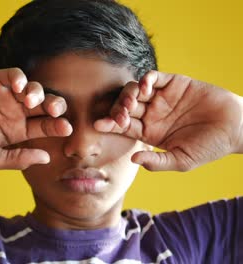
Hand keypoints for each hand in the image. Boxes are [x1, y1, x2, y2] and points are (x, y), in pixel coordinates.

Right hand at [0, 68, 71, 170]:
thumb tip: (47, 158)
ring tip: (30, 100)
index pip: (44, 126)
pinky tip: (19, 86)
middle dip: (55, 106)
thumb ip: (18, 158)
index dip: (57, 126)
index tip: (66, 128)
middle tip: (56, 110)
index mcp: (19, 131)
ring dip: (37, 92)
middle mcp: (16, 112)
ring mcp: (5, 95)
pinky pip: (13, 75)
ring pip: (33, 88)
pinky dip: (20, 77)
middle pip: (44, 105)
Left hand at [94, 70, 242, 170]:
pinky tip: (145, 89)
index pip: (123, 126)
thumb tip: (133, 160)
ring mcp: (161, 97)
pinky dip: (146, 80)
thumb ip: (157, 162)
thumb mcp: (181, 160)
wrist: (236, 128)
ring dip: (128, 95)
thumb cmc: (209, 148)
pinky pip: (153, 77)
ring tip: (132, 103)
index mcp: (148, 131)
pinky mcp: (174, 83)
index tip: (99, 125)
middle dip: (118, 109)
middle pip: (124, 106)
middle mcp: (151, 113)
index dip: (110, 124)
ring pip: (134, 90)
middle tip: (120, 115)